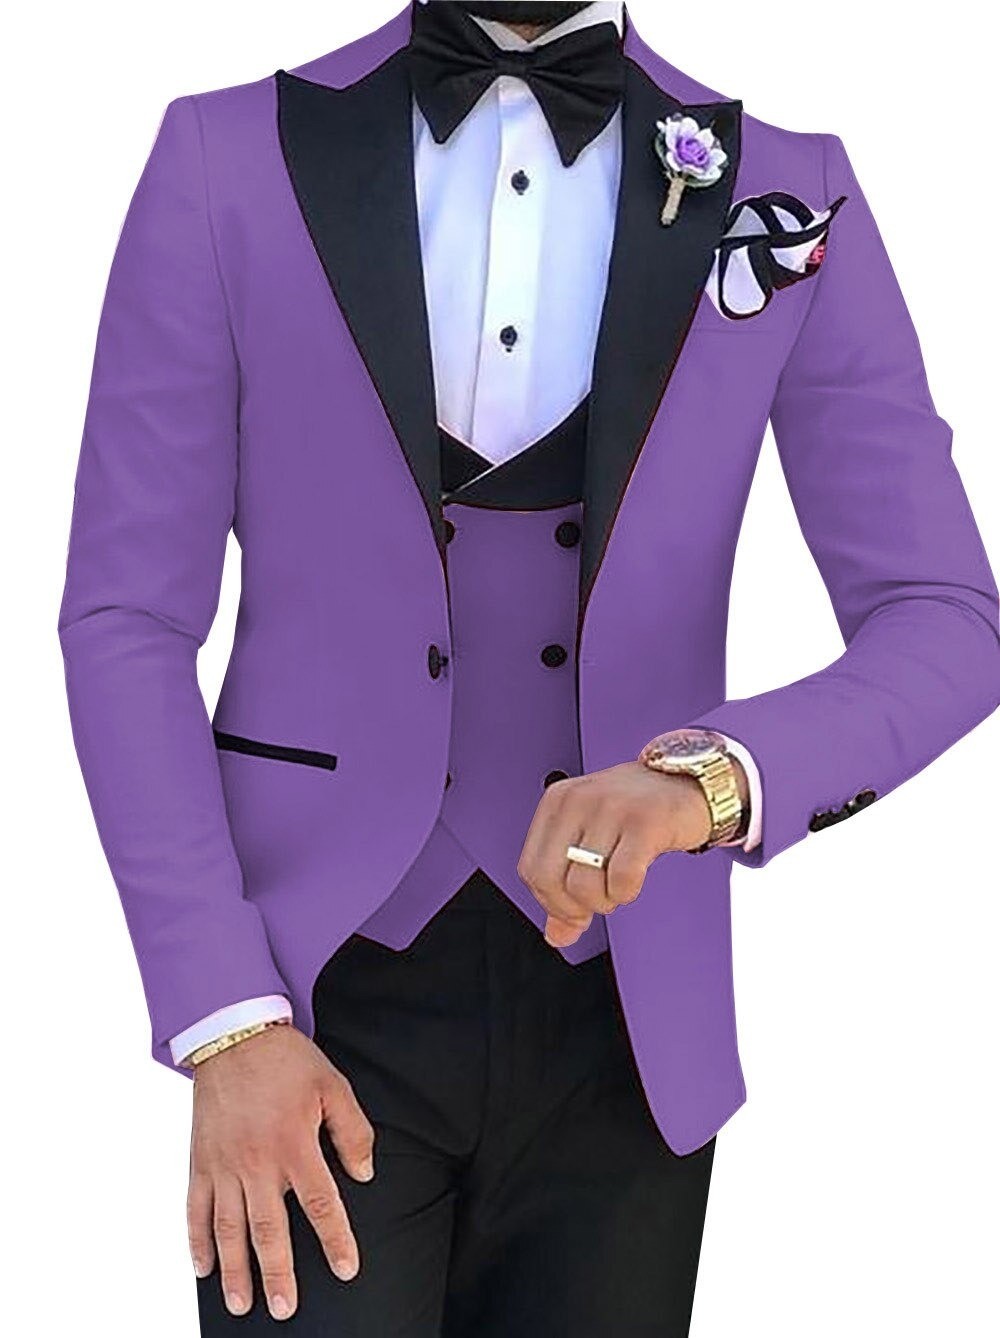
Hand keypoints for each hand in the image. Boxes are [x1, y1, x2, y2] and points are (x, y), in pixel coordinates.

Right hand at [187, 1023, 374, 1320]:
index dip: (335, 1240)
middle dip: (278, 1274)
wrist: (234, 1033)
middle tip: (284, 1309)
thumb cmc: (287, 1061)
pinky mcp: (200, 1160)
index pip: (320, 1204)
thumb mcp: (334, 1086)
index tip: (346, 1269)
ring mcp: (224, 1165)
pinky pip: (195, 1209)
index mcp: (295, 1145)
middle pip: (269, 1230)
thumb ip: (352, 1132)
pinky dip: (196, 1241)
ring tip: (242, 1304)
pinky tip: (203, 1268)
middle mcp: (258, 1163)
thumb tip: (364, 1174)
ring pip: (228, 1229)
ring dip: (236, 1270)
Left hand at [517, 760, 744, 947]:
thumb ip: (568, 885)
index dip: (551, 901)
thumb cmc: (636, 811)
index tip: (573, 907)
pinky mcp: (644, 822)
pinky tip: (634, 880)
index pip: (530, 869)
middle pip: (549, 880)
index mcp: (557, 802)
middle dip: (573, 907)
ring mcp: (610, 809)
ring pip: (583, 885)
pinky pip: (622, 879)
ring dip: (603, 902)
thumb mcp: (591, 839)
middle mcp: (578, 801)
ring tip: (617, 887)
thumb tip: (557, 935)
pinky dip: (626, 893)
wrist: (688, 782)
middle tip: (597, 902)